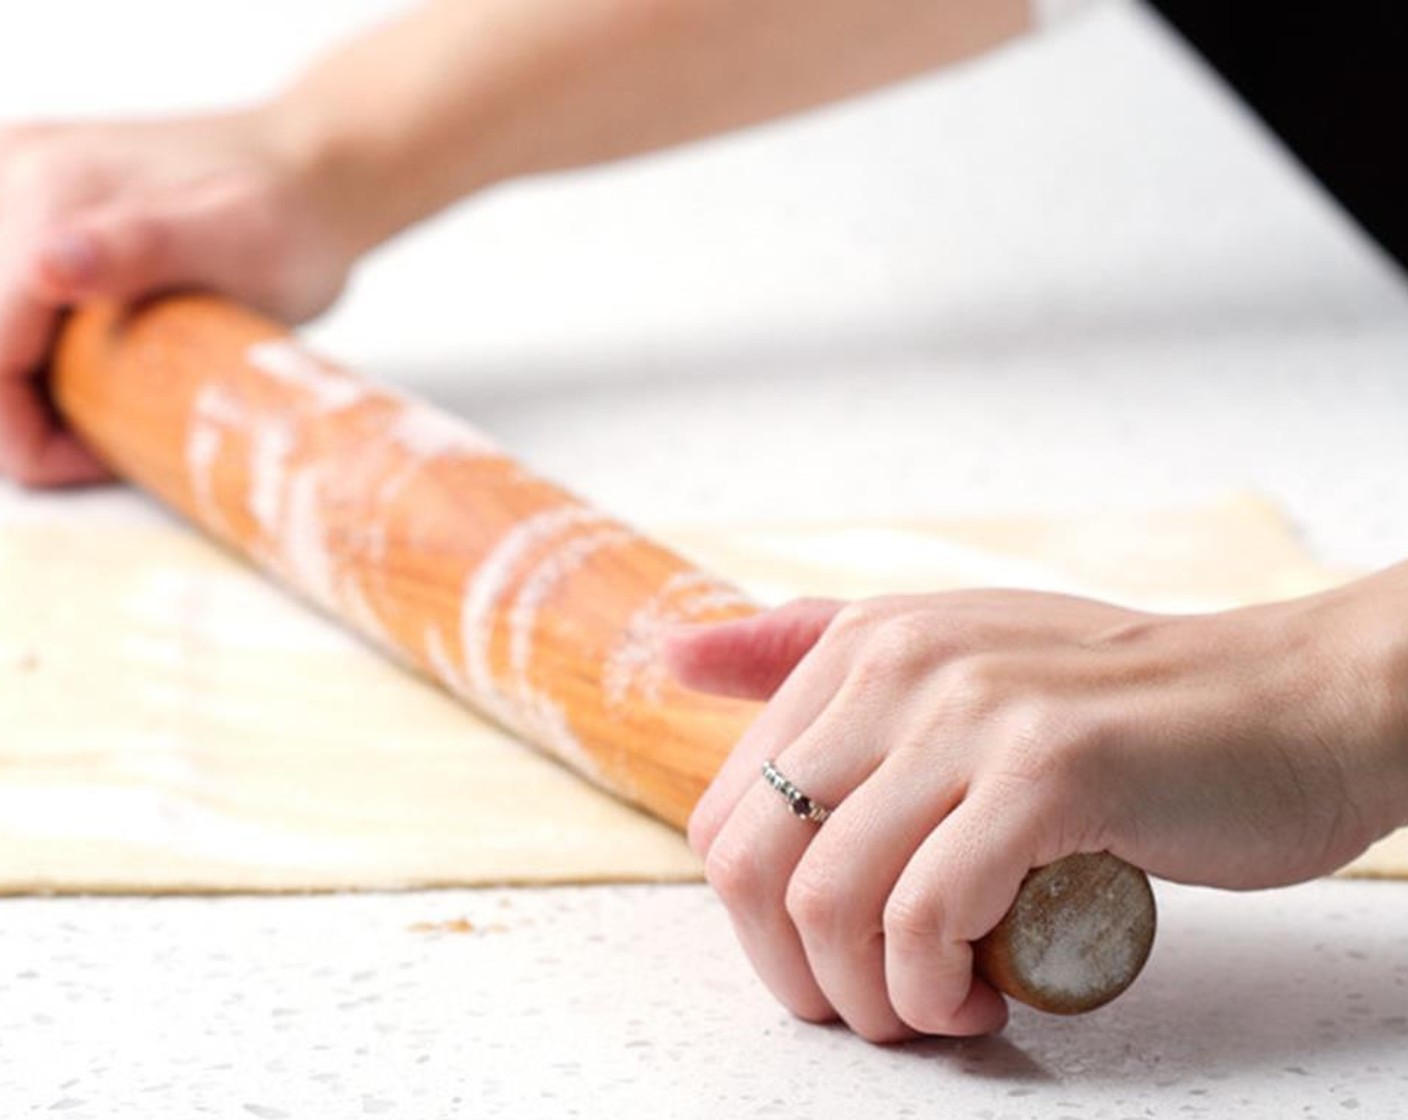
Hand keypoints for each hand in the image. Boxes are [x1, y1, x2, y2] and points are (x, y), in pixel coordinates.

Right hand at [0, 109, 355, 486]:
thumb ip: (140, 251)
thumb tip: (46, 269)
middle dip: (19, 408)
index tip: (105, 456)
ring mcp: (9, 175)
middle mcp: (11, 170)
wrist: (308, 168)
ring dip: (20, 379)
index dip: (28, 433)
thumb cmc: (288, 218)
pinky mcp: (18, 193)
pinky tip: (88, 353)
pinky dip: (26, 342)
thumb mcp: (236, 241)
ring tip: (110, 391)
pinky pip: (2, 293)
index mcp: (49, 193)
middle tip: (114, 428)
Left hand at [666, 587, 1407, 1041]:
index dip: (760, 919)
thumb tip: (678, 652)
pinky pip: (924, 916)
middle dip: (792, 970)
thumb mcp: (953, 654)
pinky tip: (981, 996)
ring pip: (826, 898)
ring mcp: (973, 715)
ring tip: (931, 1010)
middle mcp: (900, 664)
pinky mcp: (1047, 774)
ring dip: (866, 997)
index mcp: (862, 644)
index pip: (727, 813)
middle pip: (753, 862)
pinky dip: (932, 988)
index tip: (834, 958)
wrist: (1292, 704)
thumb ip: (810, 646)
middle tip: (869, 1006)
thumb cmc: (1123, 713)